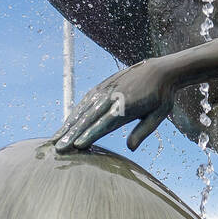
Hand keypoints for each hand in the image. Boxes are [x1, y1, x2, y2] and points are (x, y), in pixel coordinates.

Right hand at [54, 61, 174, 152]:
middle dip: (72, 134)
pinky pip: (85, 101)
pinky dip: (74, 113)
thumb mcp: (158, 116)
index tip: (77, 146)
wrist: (160, 70)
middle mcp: (112, 97)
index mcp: (127, 106)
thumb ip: (143, 131)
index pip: (104, 123)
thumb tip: (131, 148)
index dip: (90, 134)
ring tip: (55, 139)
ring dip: (68, 125)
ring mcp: (105, 90)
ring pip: (82, 110)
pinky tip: (66, 124)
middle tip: (58, 148)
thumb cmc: (161, 97)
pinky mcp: (102, 86)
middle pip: (88, 118)